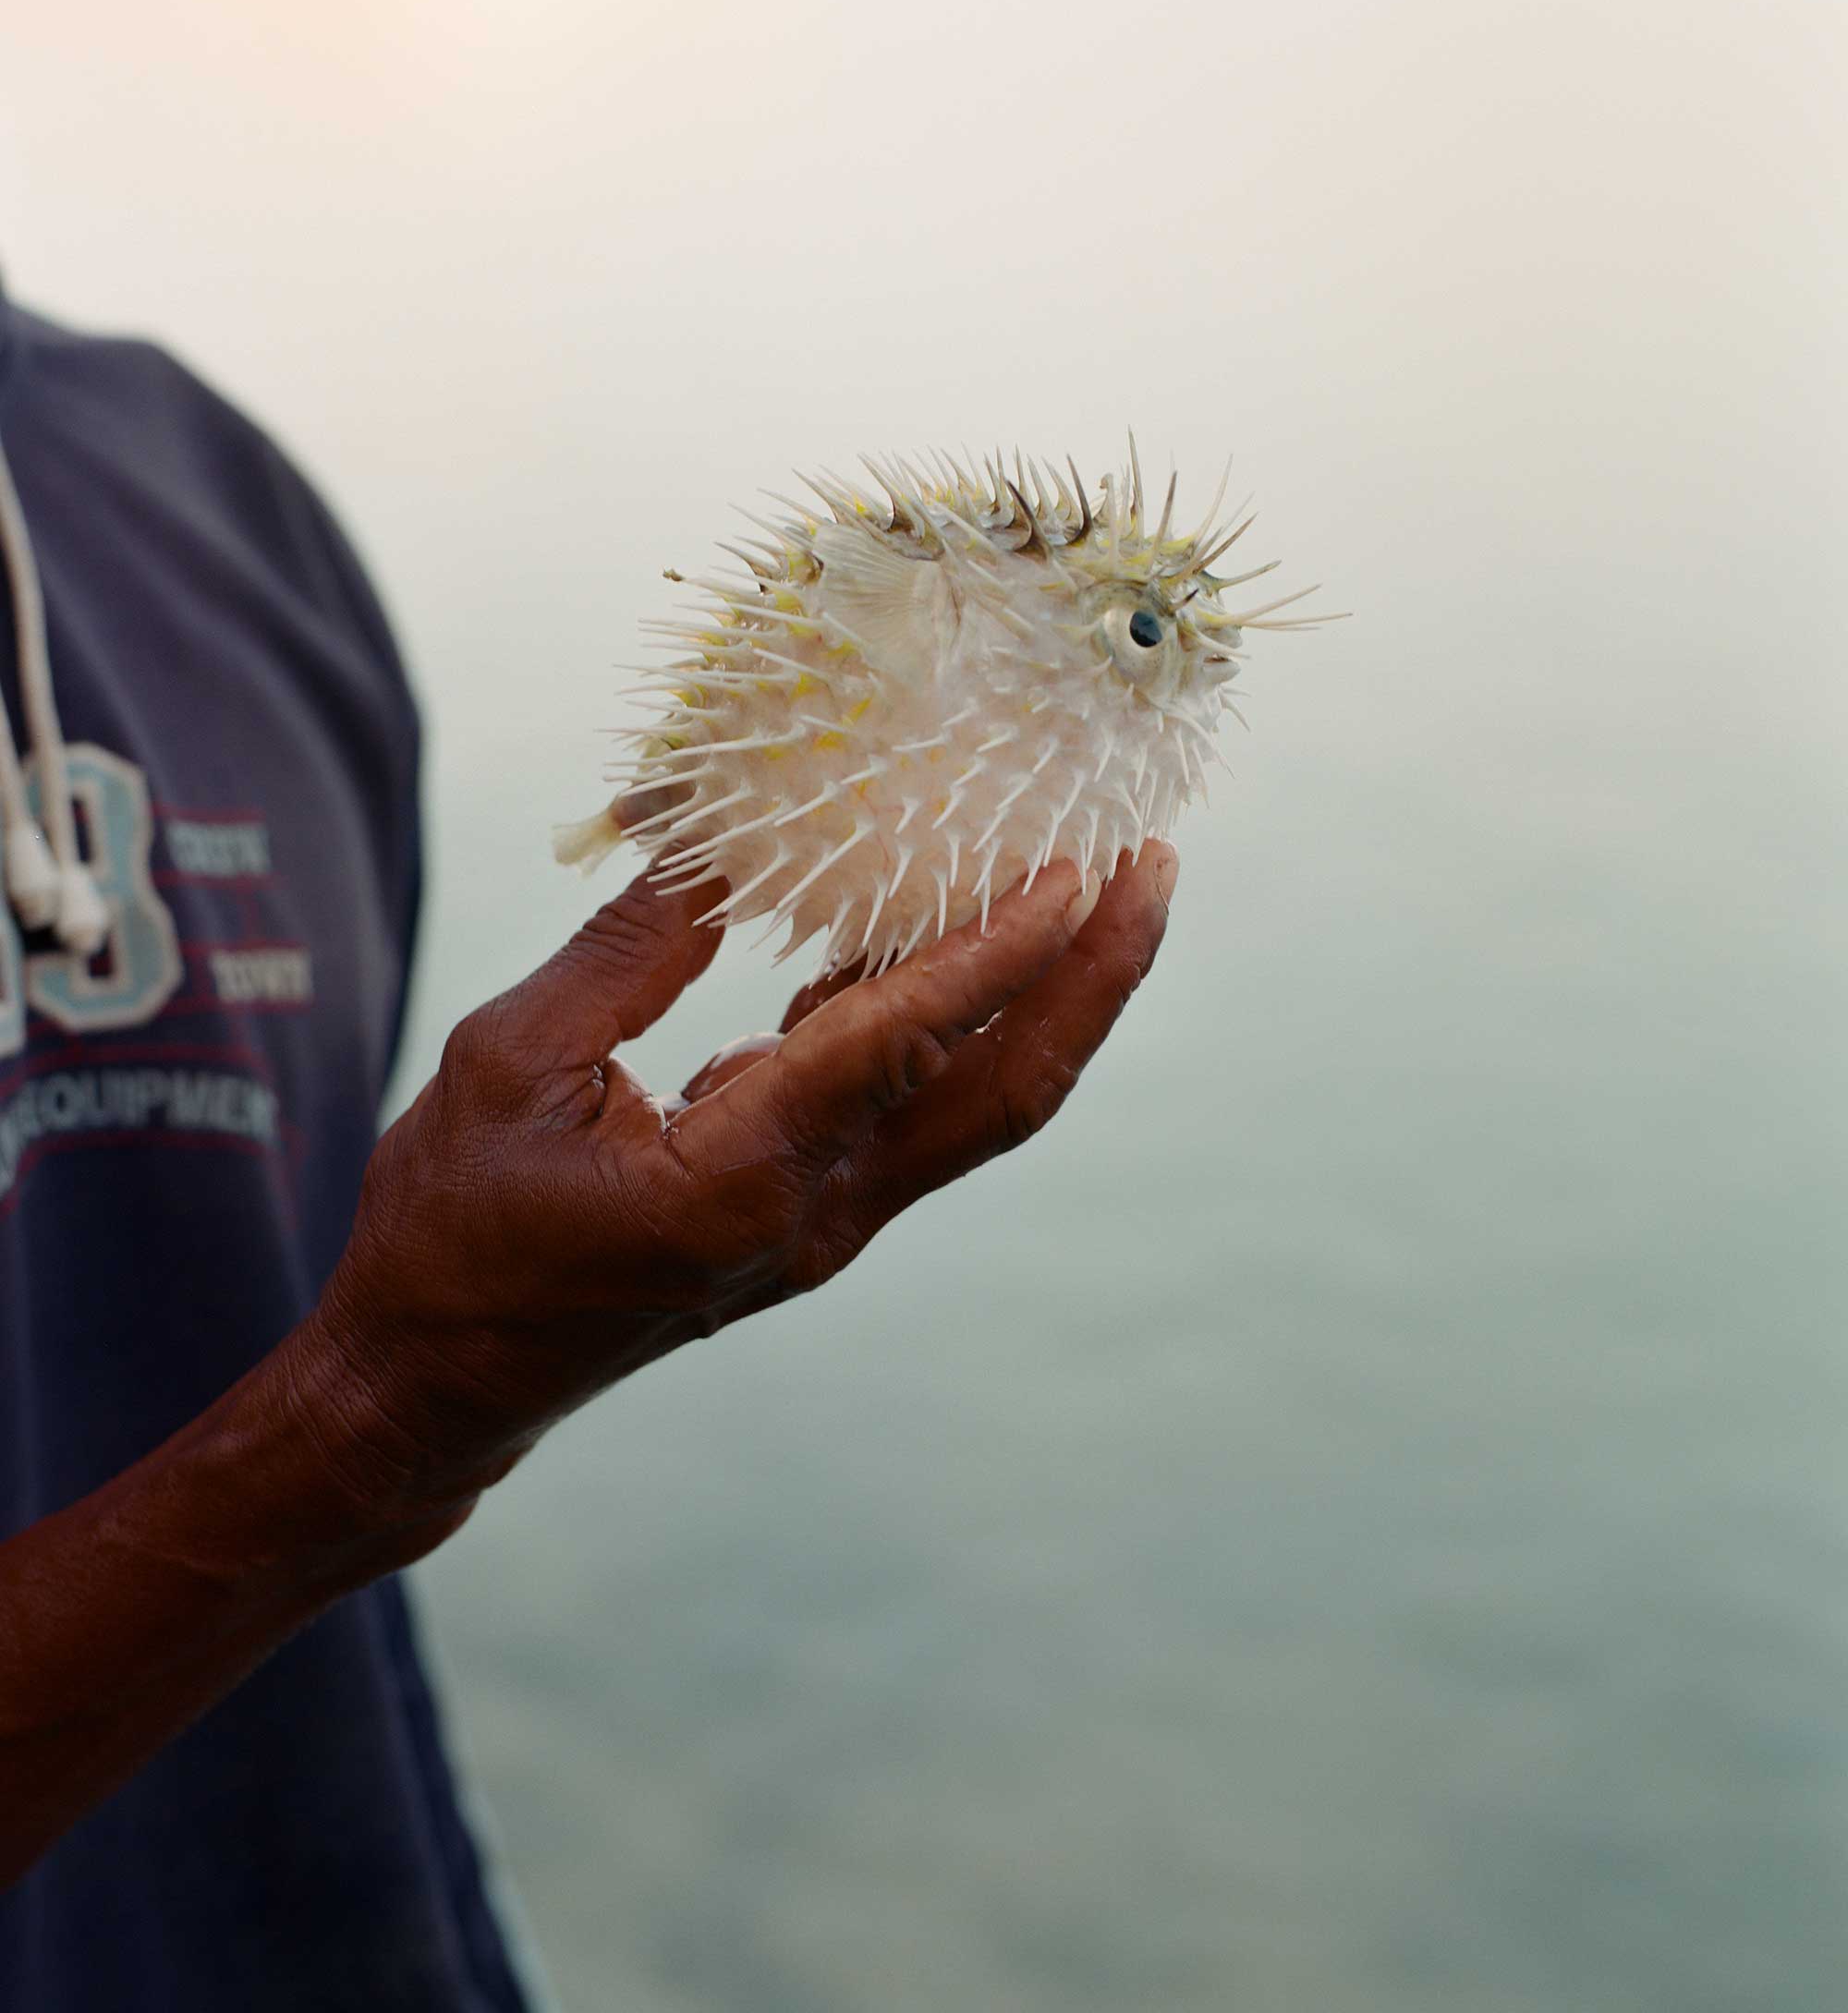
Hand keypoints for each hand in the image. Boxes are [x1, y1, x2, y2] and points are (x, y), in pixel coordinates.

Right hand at [307, 843, 1177, 1527]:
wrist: (434, 1384)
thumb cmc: (452, 1228)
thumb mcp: (511, 1063)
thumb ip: (628, 954)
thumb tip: (716, 846)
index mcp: (736, 1179)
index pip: (902, 1044)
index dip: (999, 949)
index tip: (1081, 866)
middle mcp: (813, 1212)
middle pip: (1002, 1093)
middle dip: (1093, 980)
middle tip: (1156, 865)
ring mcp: (822, 1223)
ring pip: (973, 1103)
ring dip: (1044, 997)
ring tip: (1097, 886)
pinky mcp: (804, 1213)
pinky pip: (906, 1105)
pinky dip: (949, 1018)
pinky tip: (955, 934)